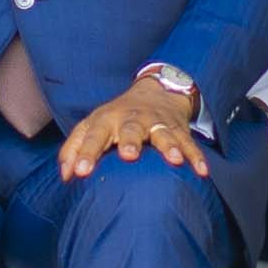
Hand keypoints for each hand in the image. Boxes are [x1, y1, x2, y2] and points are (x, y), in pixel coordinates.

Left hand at [57, 69, 212, 182]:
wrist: (156, 91)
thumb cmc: (116, 117)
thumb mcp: (91, 126)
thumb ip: (73, 149)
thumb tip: (65, 176)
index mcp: (108, 120)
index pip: (93, 136)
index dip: (86, 154)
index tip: (80, 172)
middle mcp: (133, 120)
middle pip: (131, 129)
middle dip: (131, 141)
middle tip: (129, 156)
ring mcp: (158, 124)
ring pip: (164, 134)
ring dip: (169, 146)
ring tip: (173, 159)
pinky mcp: (179, 130)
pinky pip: (189, 143)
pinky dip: (196, 156)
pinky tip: (201, 172)